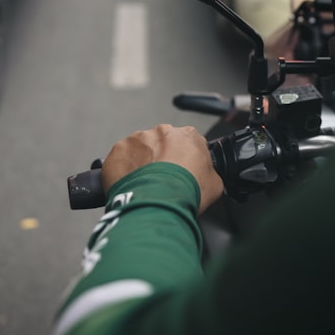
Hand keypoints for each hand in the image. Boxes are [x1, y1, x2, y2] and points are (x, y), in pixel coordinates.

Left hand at [101, 124, 223, 213]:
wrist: (158, 202)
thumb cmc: (186, 191)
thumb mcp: (215, 184)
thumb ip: (210, 173)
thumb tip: (206, 178)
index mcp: (188, 136)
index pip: (188, 144)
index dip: (185, 161)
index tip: (182, 174)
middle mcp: (163, 132)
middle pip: (162, 144)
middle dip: (161, 160)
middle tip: (162, 182)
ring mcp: (138, 139)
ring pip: (140, 150)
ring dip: (141, 164)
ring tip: (144, 187)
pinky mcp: (119, 150)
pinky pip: (121, 160)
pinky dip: (123, 171)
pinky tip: (129, 187)